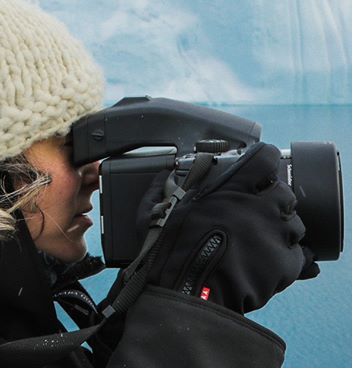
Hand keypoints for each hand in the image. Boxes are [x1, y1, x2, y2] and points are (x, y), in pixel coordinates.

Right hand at [134, 142, 318, 312]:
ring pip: (295, 223)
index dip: (265, 161)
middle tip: (258, 210)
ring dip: (282, 227)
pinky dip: (290, 256)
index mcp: (230, 189)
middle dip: (274, 198)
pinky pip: (300, 255)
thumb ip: (160, 189)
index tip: (260, 167)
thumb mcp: (154, 213)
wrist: (188, 294)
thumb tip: (163, 173)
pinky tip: (272, 259)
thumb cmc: (170, 253)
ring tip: (264, 238)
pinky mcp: (285, 264)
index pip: (265, 159)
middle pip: (284, 192)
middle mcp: (258, 206)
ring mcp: (274, 234)